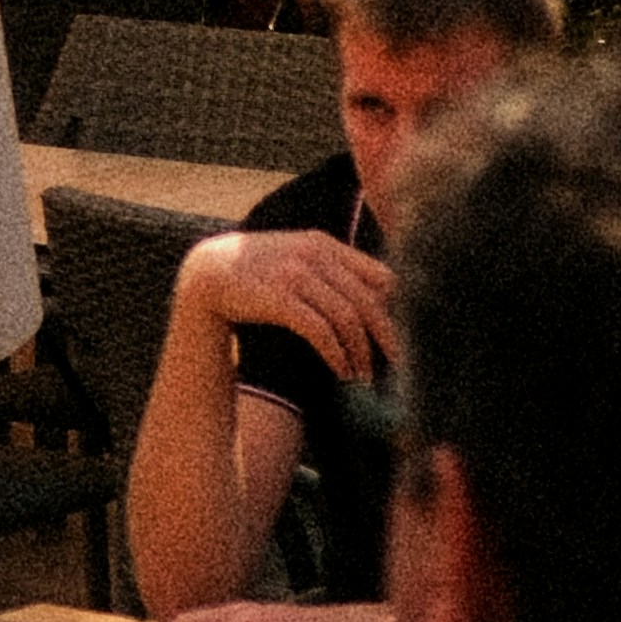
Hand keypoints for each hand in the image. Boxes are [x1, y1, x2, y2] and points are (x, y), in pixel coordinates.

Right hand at [192, 218, 391, 382]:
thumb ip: (335, 272)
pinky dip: (336, 354)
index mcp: (325, 244)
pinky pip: (320, 330)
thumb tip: (384, 301)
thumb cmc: (262, 272)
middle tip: (400, 367)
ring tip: (362, 377)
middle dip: (389, 339)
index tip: (411, 338)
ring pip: (347, 318)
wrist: (209, 272)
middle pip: (369, 301)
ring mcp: (295, 274)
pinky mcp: (278, 297)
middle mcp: (314, 255)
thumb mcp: (300, 259)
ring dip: (360, 354)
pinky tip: (341, 371)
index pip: (381, 276)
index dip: (401, 309)